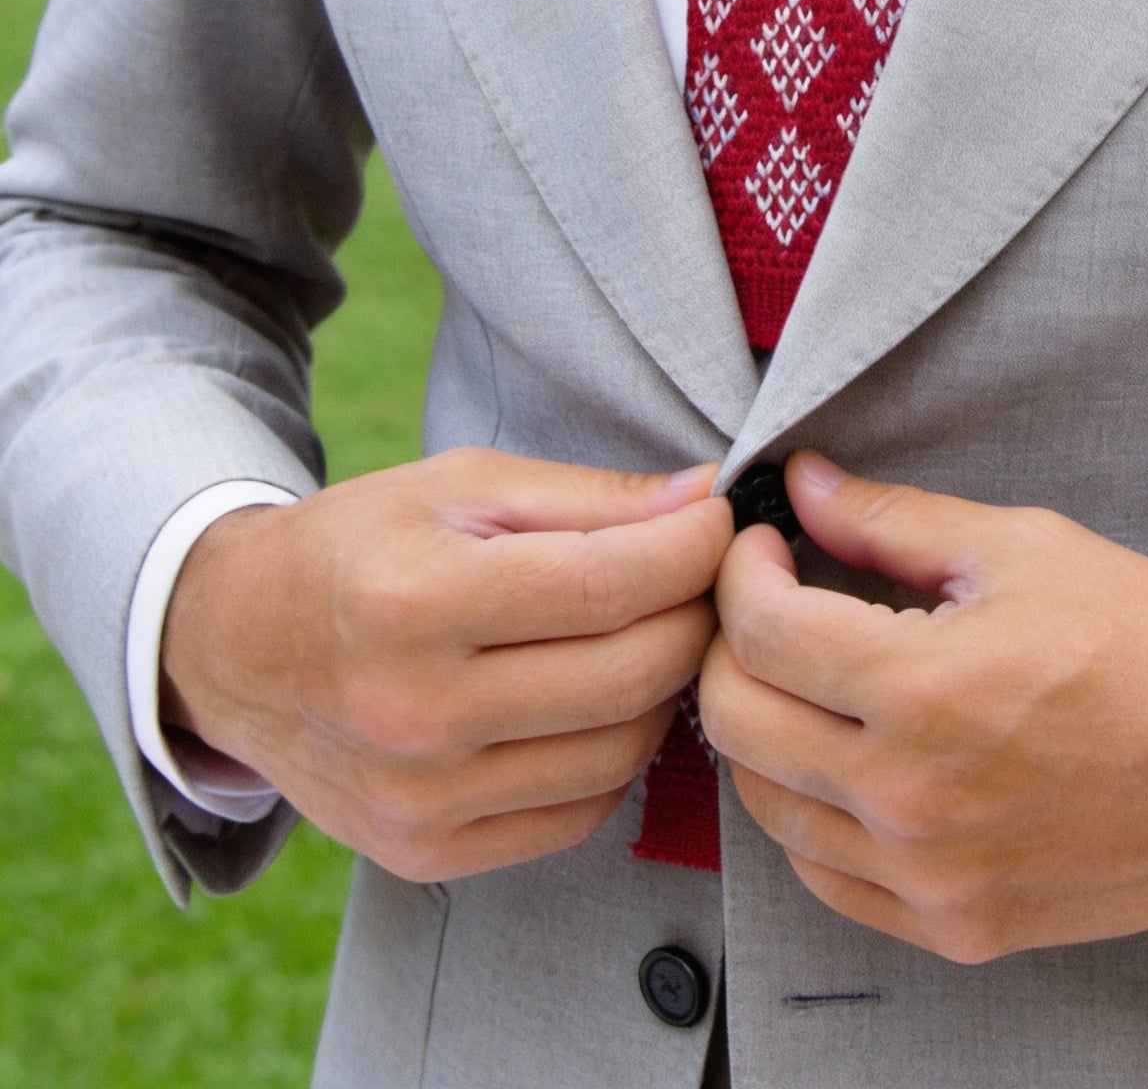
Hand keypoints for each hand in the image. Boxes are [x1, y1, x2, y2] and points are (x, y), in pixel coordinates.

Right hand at [161, 447, 732, 880]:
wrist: (234, 647)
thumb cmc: (361, 545)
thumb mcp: (462, 485)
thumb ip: (592, 498)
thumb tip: (707, 499)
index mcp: (415, 601)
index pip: (612, 585)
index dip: (696, 547)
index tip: (720, 519)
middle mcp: (413, 713)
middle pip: (633, 674)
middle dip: (696, 614)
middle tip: (699, 576)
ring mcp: (418, 799)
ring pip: (622, 750)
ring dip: (665, 686)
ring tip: (651, 631)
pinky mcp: (426, 853)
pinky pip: (581, 813)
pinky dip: (616, 753)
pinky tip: (598, 700)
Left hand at [699, 453, 1147, 962]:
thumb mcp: (1025, 548)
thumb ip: (894, 521)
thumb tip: (806, 483)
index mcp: (927, 688)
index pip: (760, 631)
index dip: (740, 571)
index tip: (761, 547)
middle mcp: (912, 796)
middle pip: (735, 722)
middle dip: (729, 647)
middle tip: (770, 608)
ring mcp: (930, 875)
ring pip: (768, 809)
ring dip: (763, 733)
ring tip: (809, 682)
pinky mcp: (957, 924)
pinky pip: (827, 880)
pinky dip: (811, 817)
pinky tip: (845, 765)